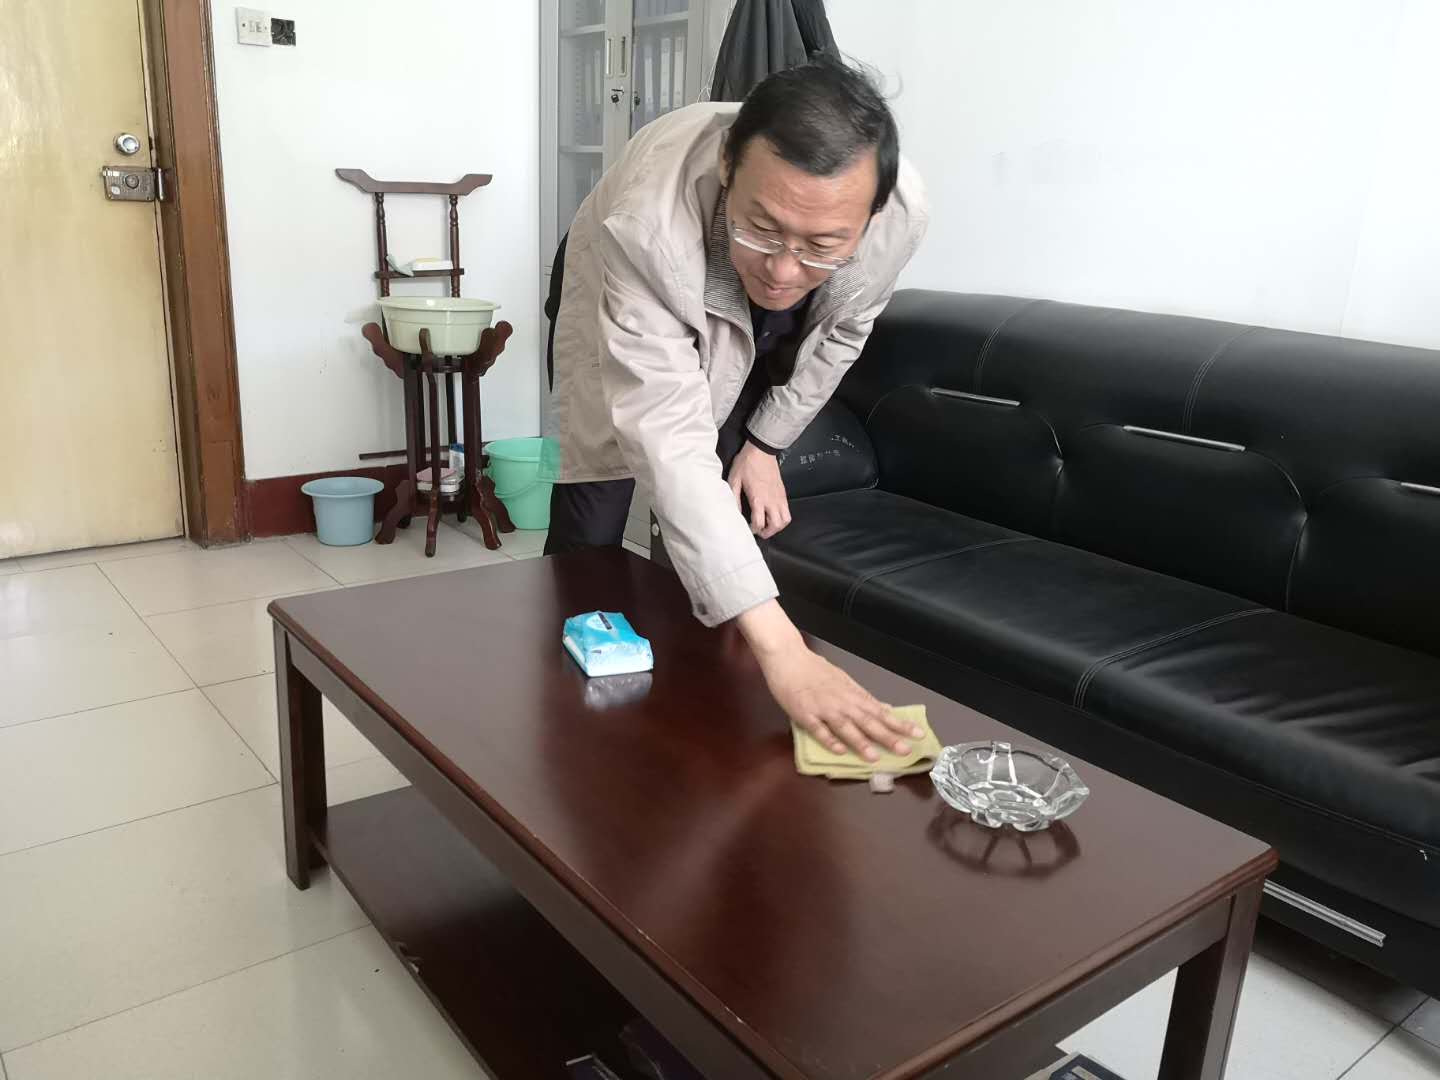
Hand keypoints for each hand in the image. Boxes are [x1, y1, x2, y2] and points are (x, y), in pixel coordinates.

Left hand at [728, 441, 790, 538]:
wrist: (762, 450)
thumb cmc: (746, 463)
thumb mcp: (734, 480)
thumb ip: (734, 498)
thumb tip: (735, 512)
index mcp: (758, 498)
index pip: (760, 523)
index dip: (754, 530)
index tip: (748, 528)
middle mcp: (771, 500)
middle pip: (776, 525)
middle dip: (768, 532)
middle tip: (759, 531)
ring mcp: (779, 497)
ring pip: (785, 520)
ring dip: (777, 526)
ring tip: (767, 524)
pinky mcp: (783, 493)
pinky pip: (787, 510)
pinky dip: (782, 517)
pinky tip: (772, 514)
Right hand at [737, 601, 924, 761]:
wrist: (788, 657)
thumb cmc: (815, 669)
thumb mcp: (843, 680)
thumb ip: (862, 697)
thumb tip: (883, 707)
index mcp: (852, 694)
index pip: (880, 712)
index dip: (899, 724)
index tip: (917, 734)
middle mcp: (842, 702)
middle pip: (868, 721)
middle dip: (887, 736)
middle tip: (906, 750)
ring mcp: (823, 708)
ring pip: (845, 726)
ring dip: (860, 741)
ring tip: (875, 756)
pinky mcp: (804, 713)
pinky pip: (818, 729)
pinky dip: (829, 739)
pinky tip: (839, 750)